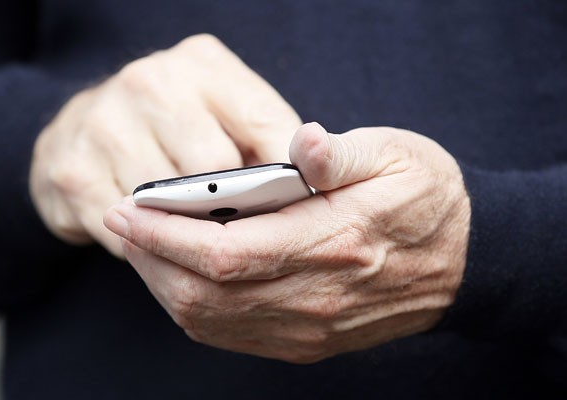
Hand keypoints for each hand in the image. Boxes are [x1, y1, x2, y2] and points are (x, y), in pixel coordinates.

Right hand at [29, 34, 299, 255]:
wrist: (86, 127)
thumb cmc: (175, 126)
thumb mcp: (224, 112)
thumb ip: (268, 139)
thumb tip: (308, 184)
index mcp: (203, 64)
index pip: (266, 128)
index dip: (290, 181)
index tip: (302, 215)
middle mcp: (151, 82)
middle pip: (217, 172)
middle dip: (234, 211)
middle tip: (246, 234)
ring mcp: (105, 124)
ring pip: (173, 208)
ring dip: (190, 233)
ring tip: (199, 237)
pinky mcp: (73, 171)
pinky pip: (131, 234)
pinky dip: (150, 247)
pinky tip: (156, 238)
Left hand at [104, 122, 470, 362]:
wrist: (463, 263)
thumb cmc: (427, 201)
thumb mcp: (397, 157)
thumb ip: (342, 153)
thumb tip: (301, 142)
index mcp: (333, 242)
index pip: (226, 252)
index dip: (166, 234)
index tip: (128, 208)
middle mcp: (315, 296)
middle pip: (205, 294)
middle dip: (150, 258)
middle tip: (122, 222)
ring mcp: (309, 327)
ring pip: (210, 320)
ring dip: (164, 284)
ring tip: (143, 246)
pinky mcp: (307, 341)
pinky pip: (231, 334)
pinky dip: (193, 307)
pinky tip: (181, 277)